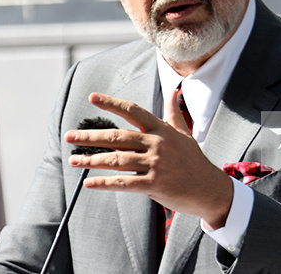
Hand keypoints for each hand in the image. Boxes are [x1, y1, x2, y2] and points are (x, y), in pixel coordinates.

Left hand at [64, 91, 232, 227]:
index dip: (112, 103)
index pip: (133, 111)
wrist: (210, 188)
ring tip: (73, 160)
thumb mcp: (185, 133)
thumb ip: (174, 113)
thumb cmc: (195, 161)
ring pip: (117, 160)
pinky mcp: (155, 185)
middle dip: (91, 136)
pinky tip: (89, 183)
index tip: (91, 98)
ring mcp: (156, 164)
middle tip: (70, 136)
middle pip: (118, 137)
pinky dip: (105, 183)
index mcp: (162, 130)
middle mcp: (157, 144)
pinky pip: (124, 183)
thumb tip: (174, 91)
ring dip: (92, 160)